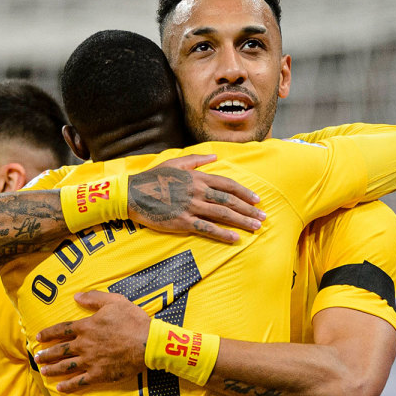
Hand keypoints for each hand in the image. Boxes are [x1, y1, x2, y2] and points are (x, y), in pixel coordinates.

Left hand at [35, 292, 150, 391]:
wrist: (147, 343)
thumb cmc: (133, 320)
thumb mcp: (114, 301)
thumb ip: (94, 299)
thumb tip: (77, 296)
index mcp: (86, 327)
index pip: (61, 330)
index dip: (48, 333)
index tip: (38, 337)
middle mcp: (84, 345)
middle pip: (60, 350)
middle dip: (46, 354)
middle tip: (37, 357)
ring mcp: (90, 361)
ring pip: (66, 366)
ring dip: (53, 369)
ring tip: (43, 371)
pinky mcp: (99, 374)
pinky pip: (80, 381)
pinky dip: (68, 386)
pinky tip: (60, 388)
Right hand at [127, 154, 264, 242]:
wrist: (131, 195)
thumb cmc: (152, 178)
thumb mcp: (175, 163)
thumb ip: (197, 160)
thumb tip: (215, 157)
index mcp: (197, 177)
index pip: (228, 185)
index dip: (244, 193)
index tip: (257, 200)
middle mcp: (197, 191)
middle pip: (229, 201)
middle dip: (249, 209)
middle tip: (263, 217)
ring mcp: (190, 207)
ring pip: (222, 215)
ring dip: (242, 221)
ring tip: (255, 227)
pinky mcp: (182, 222)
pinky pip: (207, 229)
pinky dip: (223, 234)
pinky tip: (235, 239)